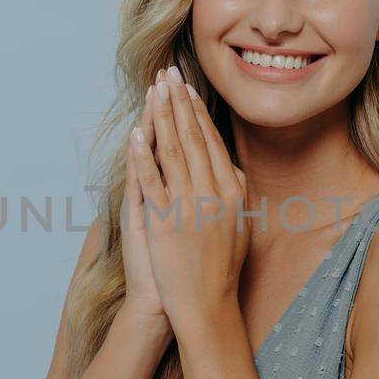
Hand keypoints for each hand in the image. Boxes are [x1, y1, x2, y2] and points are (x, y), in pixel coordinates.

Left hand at [128, 65, 249, 335]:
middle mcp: (213, 193)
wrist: (207, 304)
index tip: (186, 90)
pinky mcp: (166, 221)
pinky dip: (144, 156)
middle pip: (193, 139)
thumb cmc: (222, 269)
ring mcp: (189, 206)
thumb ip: (238, 196)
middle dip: (178, 103)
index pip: (212, 142)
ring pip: (174, 152)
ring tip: (154, 91)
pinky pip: (153, 181)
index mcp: (232, 191)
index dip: (197, 113)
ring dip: (162, 118)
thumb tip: (236, 173)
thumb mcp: (241, 227)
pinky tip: (137, 134)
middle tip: (168, 74)